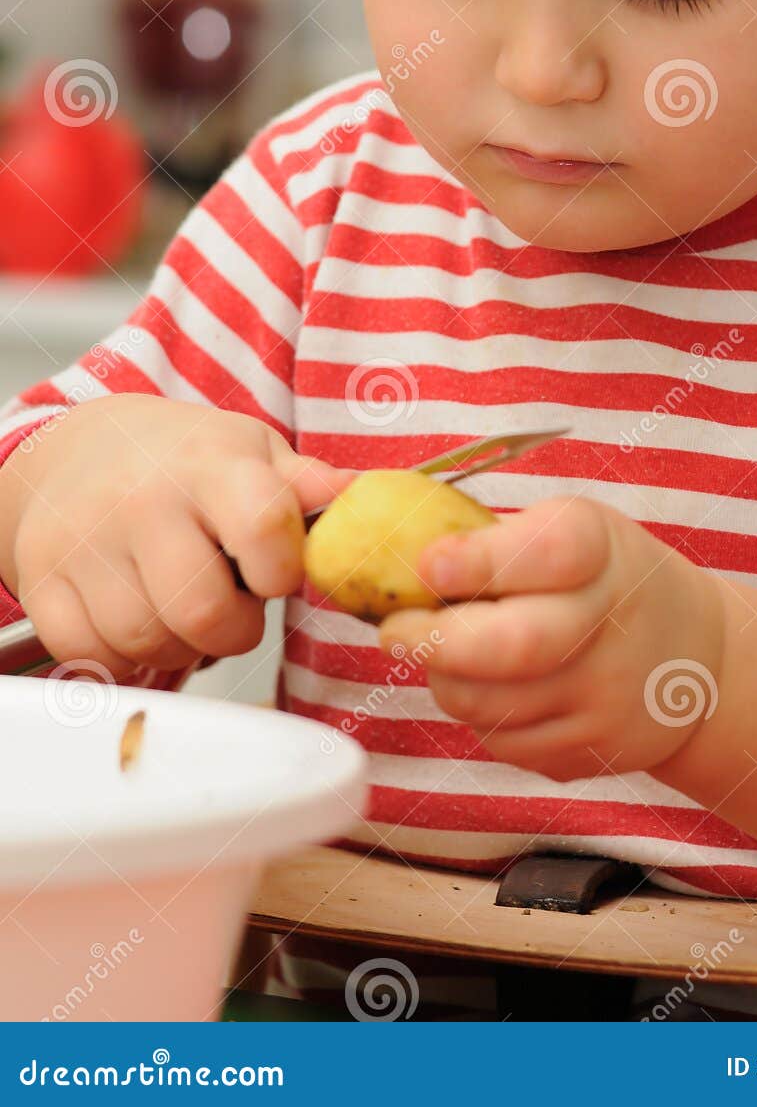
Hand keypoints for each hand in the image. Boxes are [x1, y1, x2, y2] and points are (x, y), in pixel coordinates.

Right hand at [0, 394, 356, 679]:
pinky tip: (137, 618)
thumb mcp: (252, 452)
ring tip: (182, 605)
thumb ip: (308, 484)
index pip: (264, 530)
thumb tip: (362, 496)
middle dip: (234, 628)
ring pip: (148, 643)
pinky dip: (123, 658)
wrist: (78, 448)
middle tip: (230, 602)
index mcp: (210, 464)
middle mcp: (142, 499)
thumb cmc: (183, 459)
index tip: (274, 572)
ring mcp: (85, 542)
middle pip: (204, 612)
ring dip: (179, 646)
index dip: (281, 572)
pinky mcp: (43, 581)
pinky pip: (94, 657)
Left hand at [378, 494, 723, 780]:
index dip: (481, 561)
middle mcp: (611, 622)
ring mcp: (605, 696)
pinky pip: (503, 740)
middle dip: (435, 640)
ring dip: (446, 679)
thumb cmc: (604, 579)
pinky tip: (490, 686)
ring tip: (443, 653)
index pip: (548, 552)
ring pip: (491, 703)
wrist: (693, 662)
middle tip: (393, 631)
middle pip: (514, 645)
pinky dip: (478, 713)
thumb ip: (492, 538)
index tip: (427, 563)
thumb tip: (383, 546)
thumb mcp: (572, 529)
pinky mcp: (590, 751)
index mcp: (601, 550)